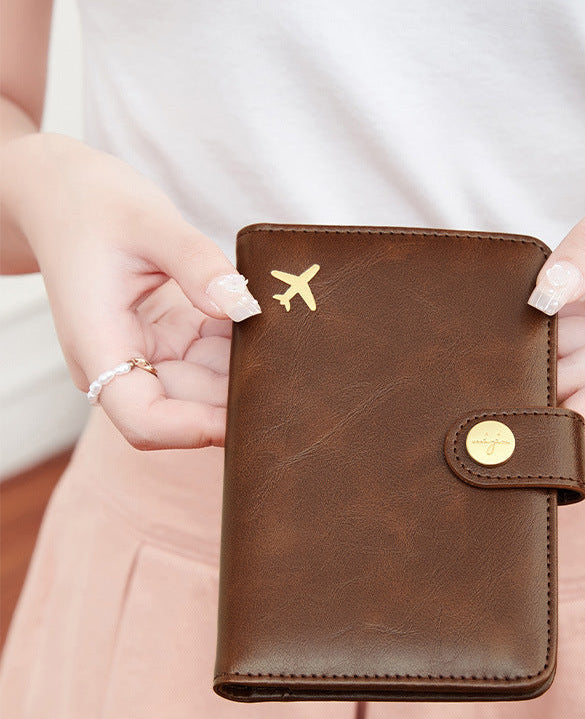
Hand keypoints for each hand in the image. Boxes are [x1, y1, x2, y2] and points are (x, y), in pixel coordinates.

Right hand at [1, 132, 261, 448]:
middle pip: (185, 409)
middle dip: (233, 401)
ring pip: (205, 387)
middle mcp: (121, 361)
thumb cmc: (92, 204)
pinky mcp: (168, 339)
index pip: (143, 419)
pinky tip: (267, 328)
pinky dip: (238, 346)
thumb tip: (242, 305)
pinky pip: (211, 358)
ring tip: (286, 350)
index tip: (243, 418)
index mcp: (99, 345)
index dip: (193, 431)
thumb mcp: (147, 220)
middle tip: (291, 381)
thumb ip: (196, 262)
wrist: (66, 194)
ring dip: (243, 373)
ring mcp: (146, 353)